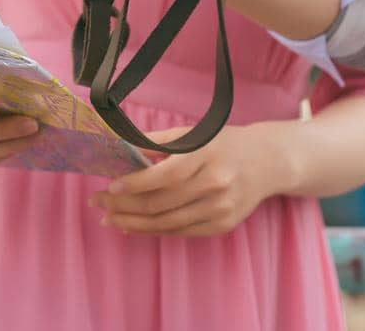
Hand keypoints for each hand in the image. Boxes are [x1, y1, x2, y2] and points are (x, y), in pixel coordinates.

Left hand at [89, 123, 287, 235]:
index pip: (165, 175)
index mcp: (207, 155)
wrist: (267, 162)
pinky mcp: (223, 225)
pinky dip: (154, 230)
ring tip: (109, 218)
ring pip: (167, 223)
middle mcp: (215, 184)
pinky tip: (134, 226)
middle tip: (98, 204)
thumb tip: (117, 146)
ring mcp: (221, 208)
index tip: (109, 187)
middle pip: (161, 203)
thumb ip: (156, 141)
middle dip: (124, 206)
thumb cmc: (223, 143)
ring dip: (133, 223)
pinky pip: (181, 232)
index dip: (135, 184)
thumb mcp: (193, 133)